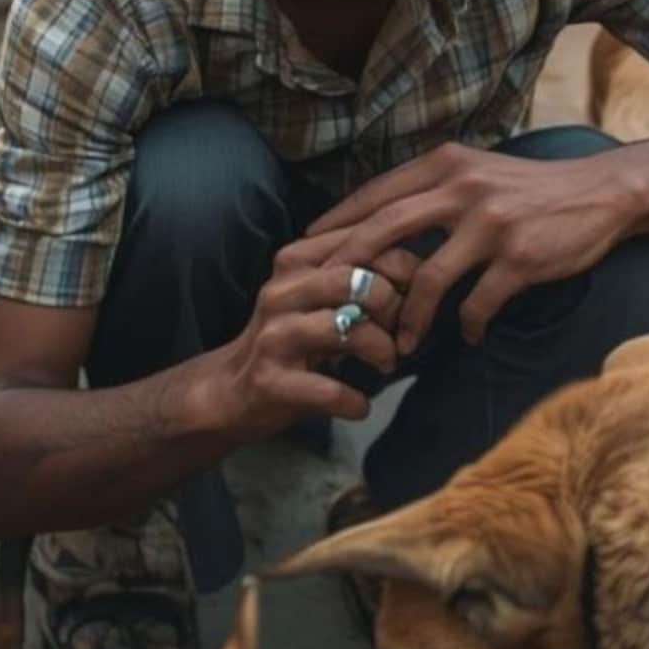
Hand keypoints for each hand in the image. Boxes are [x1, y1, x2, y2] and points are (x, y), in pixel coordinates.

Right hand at [195, 258, 404, 442]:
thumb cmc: (289, 339)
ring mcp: (274, 336)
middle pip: (355, 280)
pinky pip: (329, 389)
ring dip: (380, 349)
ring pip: (345, 328)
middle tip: (402, 330)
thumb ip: (355, 274)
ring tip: (387, 363)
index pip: (362, 242)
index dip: (403, 266)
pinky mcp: (272, 381)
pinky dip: (354, 401)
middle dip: (392, 305)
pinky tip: (360, 406)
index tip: (414, 293)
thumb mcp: (315, 296)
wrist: (229, 389)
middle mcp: (281, 292)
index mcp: (295, 262)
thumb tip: (419, 265)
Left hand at [305, 144, 636, 356]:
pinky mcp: (519, 258)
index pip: (376, 194)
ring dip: (409, 319)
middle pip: (385, 231)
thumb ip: (434, 188)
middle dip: (352, 271)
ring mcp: (491, 224)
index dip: (339, 224)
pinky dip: (467, 325)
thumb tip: (382, 218)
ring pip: (428, 279)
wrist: (603, 192)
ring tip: (401, 346)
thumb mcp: (478, 171)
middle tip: (334, 304)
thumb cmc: (533, 189)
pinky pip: (477, 303)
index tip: (310, 251)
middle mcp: (462, 188)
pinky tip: (468, 335)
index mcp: (446, 165)